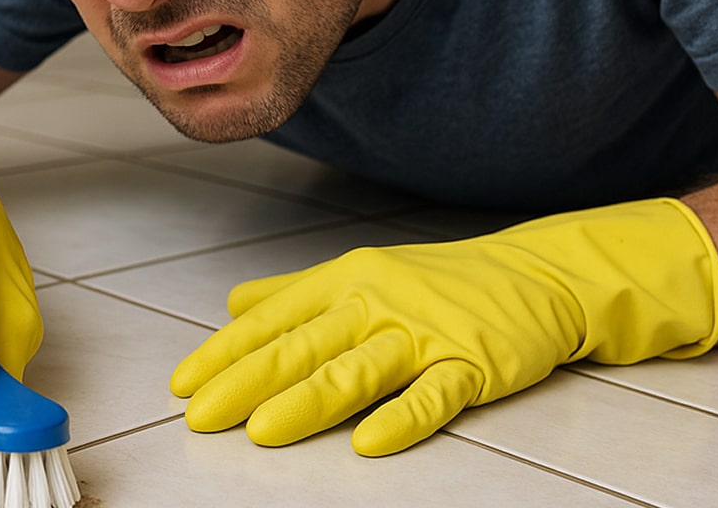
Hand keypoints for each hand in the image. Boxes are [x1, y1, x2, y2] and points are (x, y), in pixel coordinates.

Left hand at [170, 198, 717, 455]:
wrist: (534, 275)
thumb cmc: (437, 280)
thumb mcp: (360, 273)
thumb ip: (294, 292)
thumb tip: (232, 304)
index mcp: (344, 281)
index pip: (272, 321)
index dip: (223, 353)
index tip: (183, 384)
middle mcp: (376, 303)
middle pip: (302, 348)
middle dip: (246, 382)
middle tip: (200, 415)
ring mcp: (424, 333)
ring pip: (357, 371)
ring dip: (308, 401)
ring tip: (262, 430)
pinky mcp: (471, 364)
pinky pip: (434, 395)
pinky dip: (403, 419)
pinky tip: (370, 443)